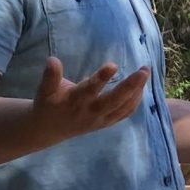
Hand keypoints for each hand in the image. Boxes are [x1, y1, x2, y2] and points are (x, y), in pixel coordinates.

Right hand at [30, 57, 150, 145]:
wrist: (49, 130)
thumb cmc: (48, 104)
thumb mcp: (44, 90)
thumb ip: (50, 76)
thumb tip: (52, 60)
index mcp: (74, 102)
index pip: (89, 89)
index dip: (101, 78)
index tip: (113, 65)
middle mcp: (90, 112)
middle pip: (114, 100)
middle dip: (131, 86)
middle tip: (144, 70)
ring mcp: (100, 120)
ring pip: (123, 108)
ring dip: (137, 92)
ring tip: (145, 73)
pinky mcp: (105, 123)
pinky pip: (124, 114)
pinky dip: (135, 102)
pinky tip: (141, 88)